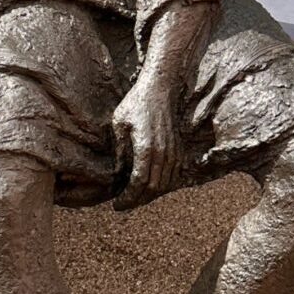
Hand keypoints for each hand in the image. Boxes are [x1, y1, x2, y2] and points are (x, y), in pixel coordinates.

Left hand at [112, 74, 183, 210]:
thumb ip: (119, 151)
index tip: (117, 204)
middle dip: (137, 201)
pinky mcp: (177, 149)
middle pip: (153, 189)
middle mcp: (163, 153)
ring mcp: (173, 152)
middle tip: (123, 204)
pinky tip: (148, 186)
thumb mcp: (119, 124)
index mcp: (146, 148)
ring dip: (149, 195)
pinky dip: (160, 185)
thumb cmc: (136, 103)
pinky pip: (171, 175)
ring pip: (164, 184)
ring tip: (134, 197)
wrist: (160, 88)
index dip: (128, 198)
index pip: (139, 184)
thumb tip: (116, 174)